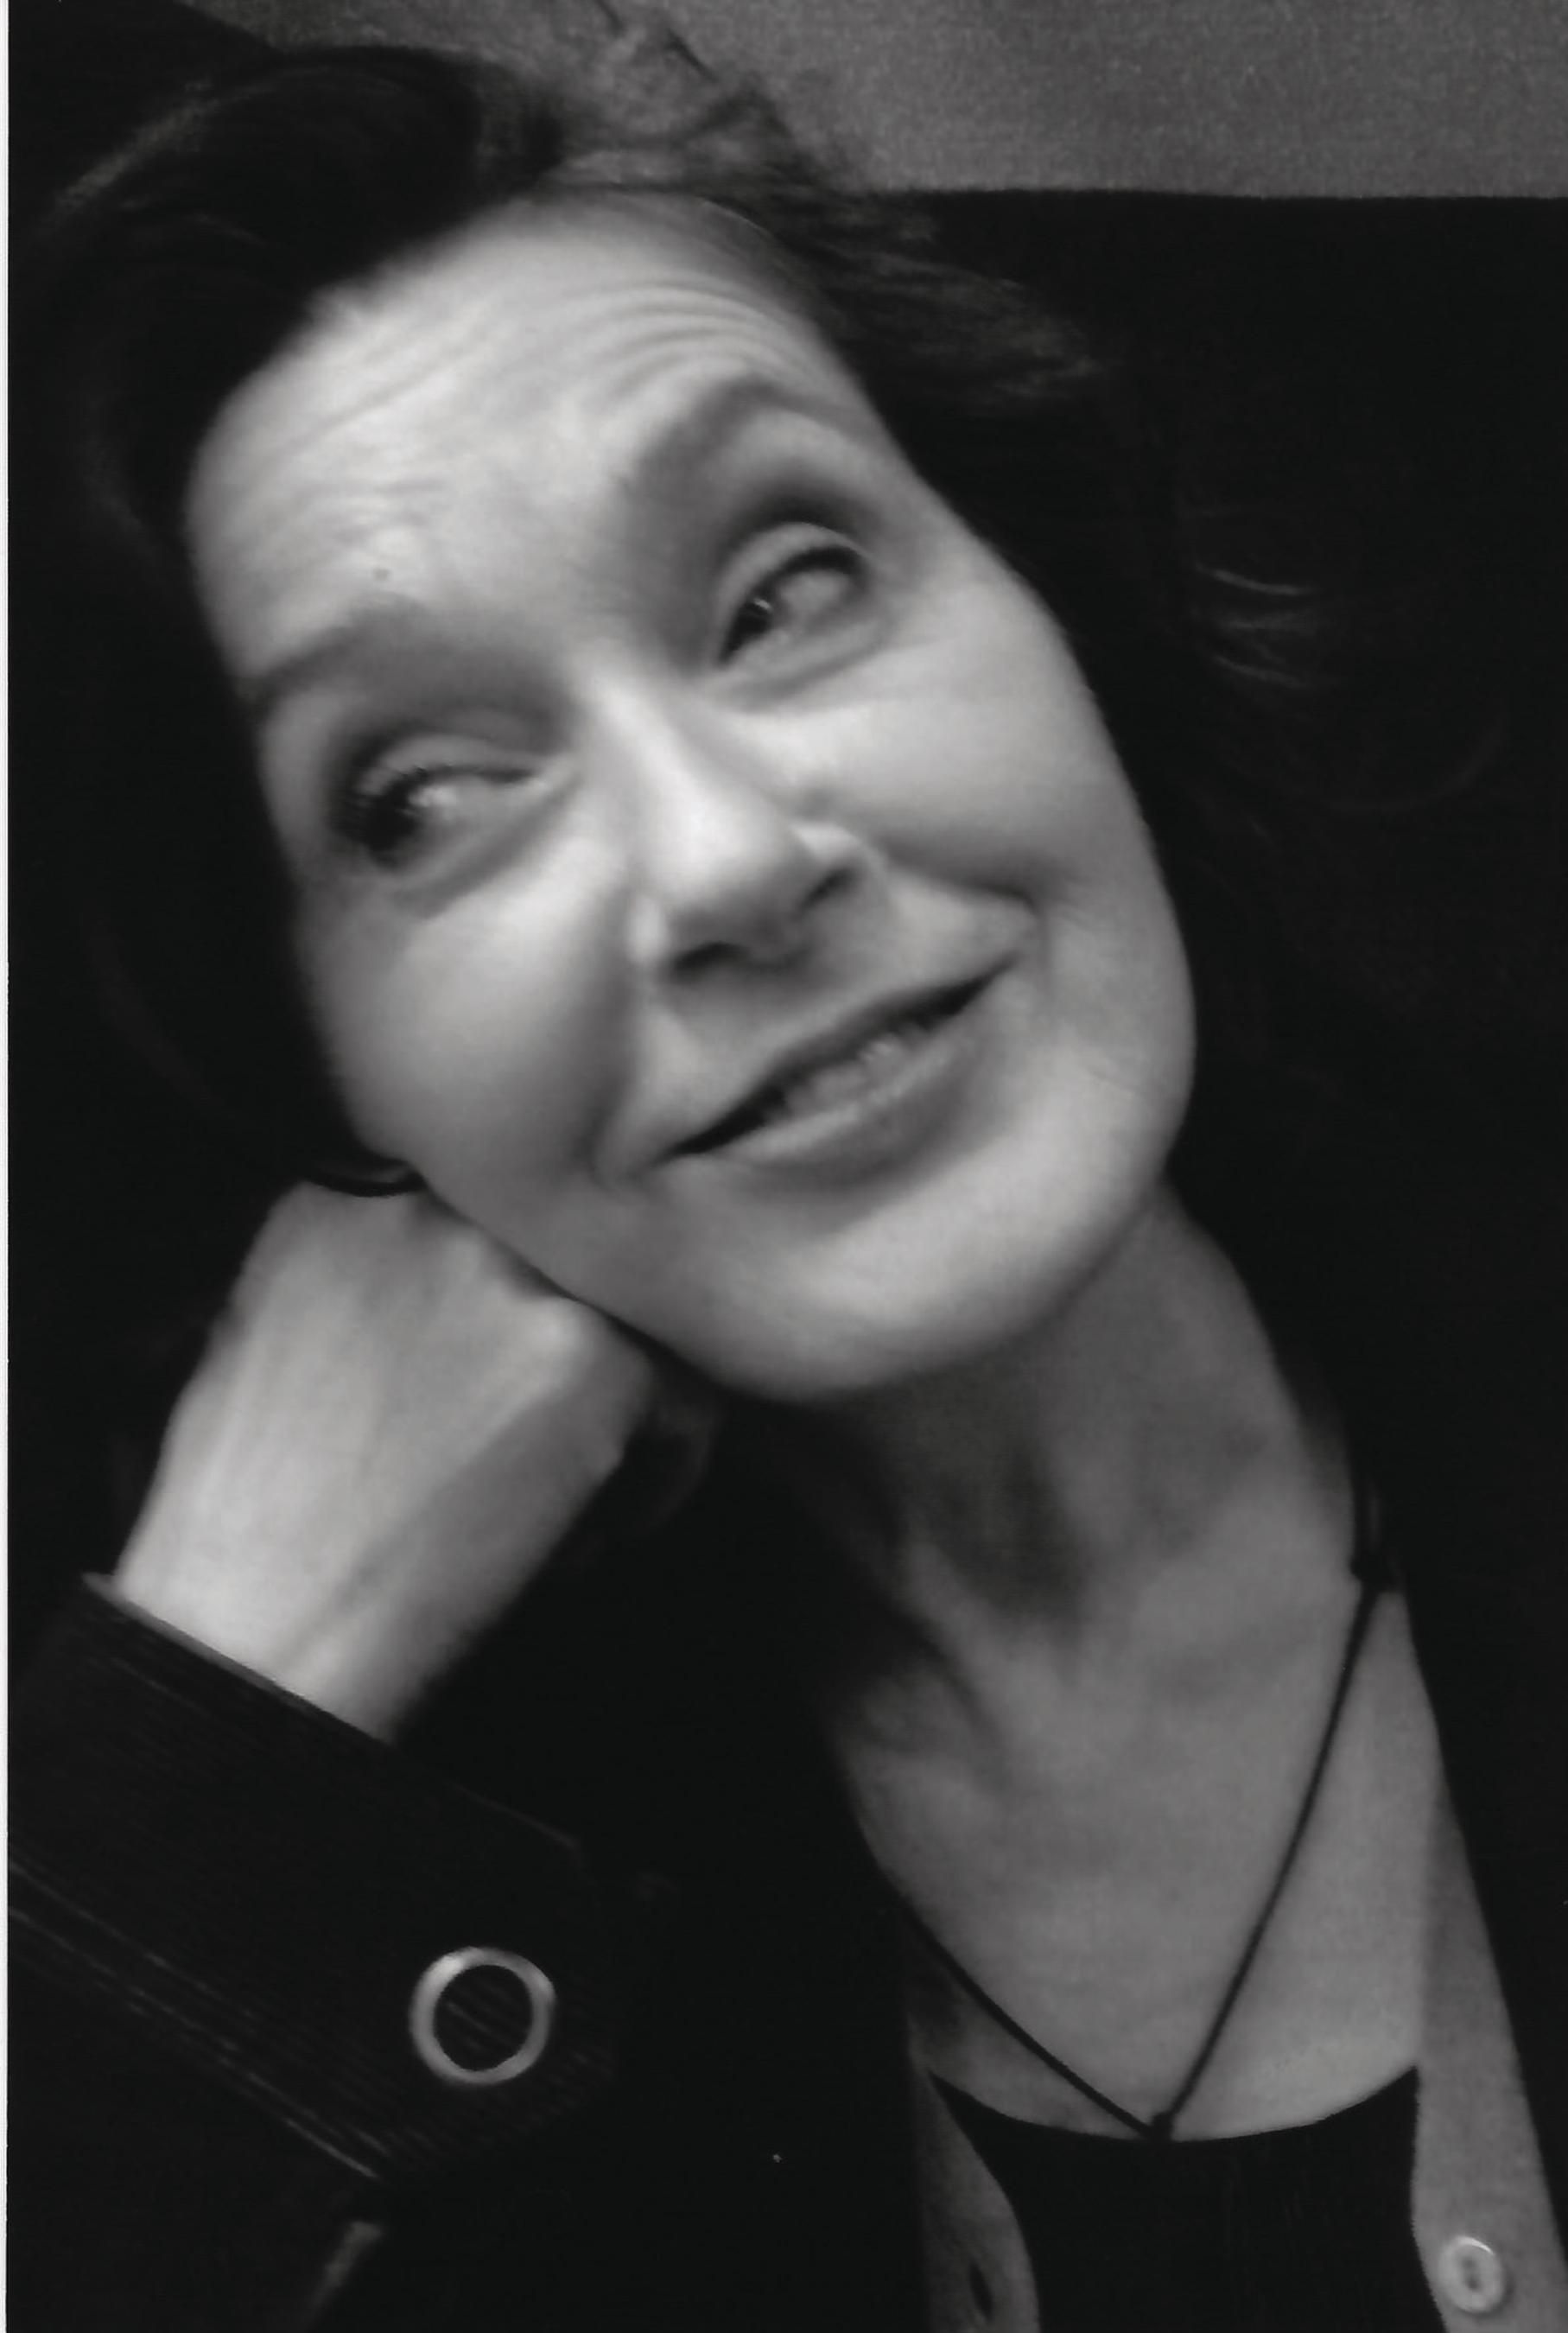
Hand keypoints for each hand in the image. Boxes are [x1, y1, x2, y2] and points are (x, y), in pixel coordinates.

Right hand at [116, 1185, 706, 1734]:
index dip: (513, 1312)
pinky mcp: (593, 1352)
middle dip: (565, 1355)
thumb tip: (491, 1290)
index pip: (499, 1216)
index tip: (499, 1383)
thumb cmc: (258, 1518)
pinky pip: (687, 1402)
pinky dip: (656, 1480)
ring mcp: (520, 1272)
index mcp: (351, 1187)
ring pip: (641, 1325)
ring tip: (552, 1510)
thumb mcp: (283, 1329)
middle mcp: (441, 1205)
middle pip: (572, 1262)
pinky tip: (577, 1546)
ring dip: (621, 1413)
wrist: (256, 1628)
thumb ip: (381, 1270)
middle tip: (533, 1451)